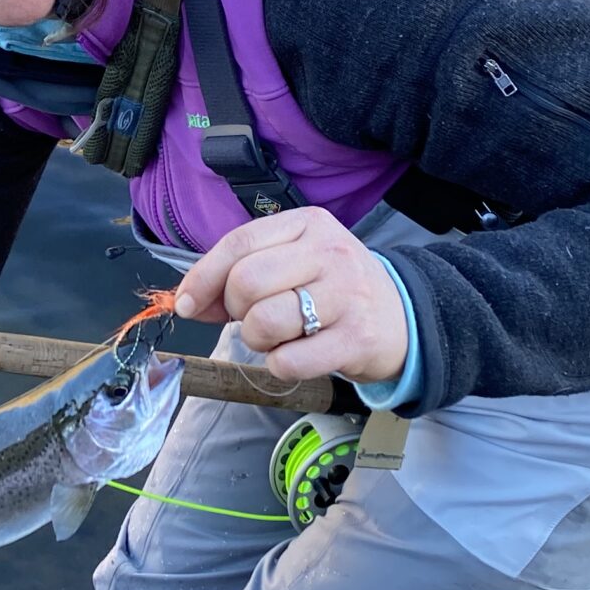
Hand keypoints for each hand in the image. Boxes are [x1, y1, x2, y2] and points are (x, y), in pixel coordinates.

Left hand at [174, 207, 408, 384]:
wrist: (402, 318)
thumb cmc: (333, 289)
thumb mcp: (293, 264)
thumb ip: (239, 276)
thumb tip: (187, 303)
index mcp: (308, 224)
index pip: (238, 243)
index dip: (203, 278)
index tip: (186, 304)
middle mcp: (330, 252)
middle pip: (246, 282)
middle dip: (238, 310)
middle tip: (257, 317)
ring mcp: (347, 295)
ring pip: (264, 322)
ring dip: (258, 340)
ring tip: (281, 336)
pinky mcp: (357, 339)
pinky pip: (288, 361)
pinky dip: (280, 365)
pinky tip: (299, 355)